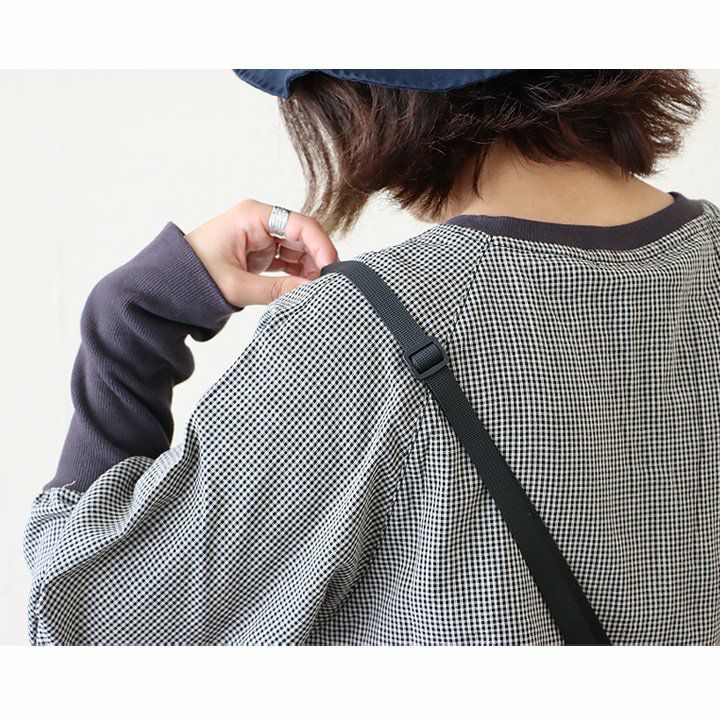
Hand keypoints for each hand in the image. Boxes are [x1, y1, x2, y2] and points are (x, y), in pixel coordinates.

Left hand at [184, 199, 338, 306]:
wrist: (169, 284)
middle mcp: (259, 221)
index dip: (321, 245)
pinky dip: (298, 273)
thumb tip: (312, 291)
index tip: (331, 268)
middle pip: (303, 235)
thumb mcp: (238, 287)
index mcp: (252, 216)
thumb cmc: (193, 277)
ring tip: (316, 289)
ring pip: (298, 248)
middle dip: (317, 258)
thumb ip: (278, 290)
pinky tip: (305, 287)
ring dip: (309, 268)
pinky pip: (288, 258)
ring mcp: (260, 235)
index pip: (299, 224)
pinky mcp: (260, 251)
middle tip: (328, 284)